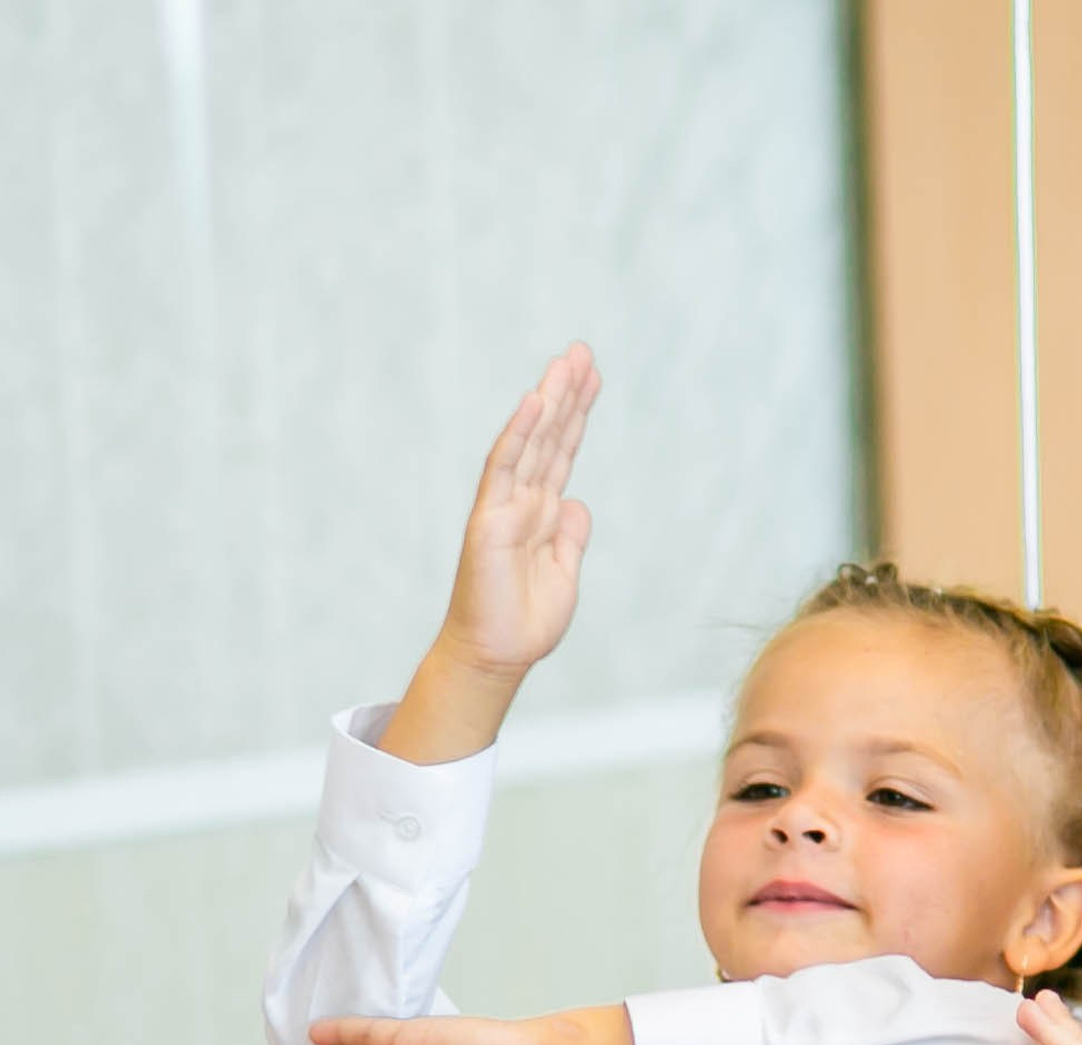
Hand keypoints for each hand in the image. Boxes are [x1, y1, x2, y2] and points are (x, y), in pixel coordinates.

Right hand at [432, 344, 600, 678]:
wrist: (497, 655)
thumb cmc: (525, 622)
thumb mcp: (564, 575)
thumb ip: (571, 538)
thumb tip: (577, 503)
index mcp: (542, 513)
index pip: (562, 453)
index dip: (577, 416)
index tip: (593, 379)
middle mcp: (523, 501)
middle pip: (549, 437)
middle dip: (567, 394)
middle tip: (583, 351)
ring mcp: (504, 506)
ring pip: (530, 442)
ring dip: (549, 400)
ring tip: (567, 362)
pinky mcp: (489, 518)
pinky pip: (504, 468)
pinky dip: (518, 434)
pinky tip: (534, 402)